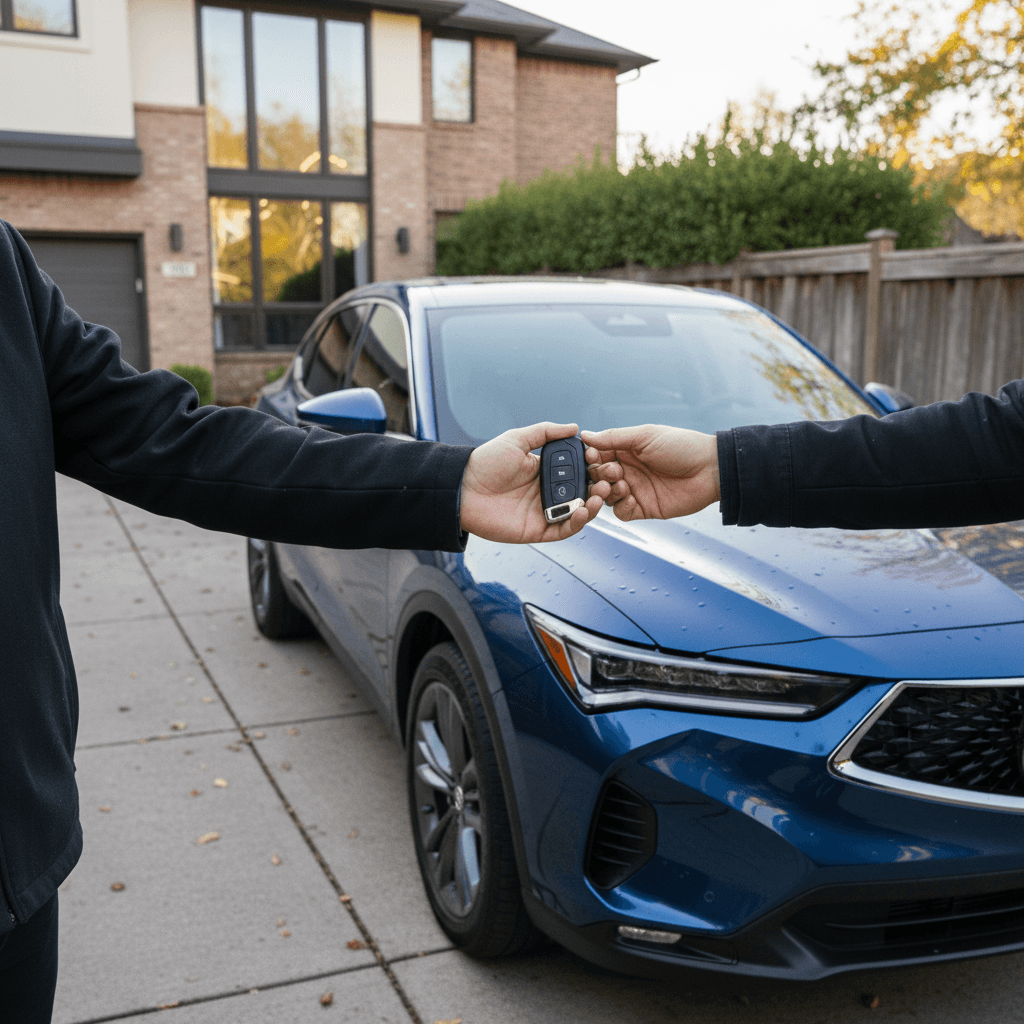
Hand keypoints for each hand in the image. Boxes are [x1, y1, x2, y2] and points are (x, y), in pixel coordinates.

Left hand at [460, 423, 609, 542]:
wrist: (462, 487)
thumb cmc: (486, 462)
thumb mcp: (518, 439)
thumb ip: (546, 432)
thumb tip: (575, 427)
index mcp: (544, 472)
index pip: (577, 472)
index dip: (592, 469)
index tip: (602, 462)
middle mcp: (546, 493)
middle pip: (581, 494)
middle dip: (598, 489)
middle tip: (607, 483)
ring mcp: (543, 512)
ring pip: (577, 514)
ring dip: (593, 507)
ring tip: (599, 497)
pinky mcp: (537, 530)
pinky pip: (563, 530)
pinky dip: (577, 523)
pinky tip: (584, 511)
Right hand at [581, 424, 719, 520]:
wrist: (710, 470)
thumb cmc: (681, 446)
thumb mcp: (645, 436)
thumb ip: (613, 438)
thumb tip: (585, 435)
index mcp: (625, 451)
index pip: (597, 456)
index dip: (591, 458)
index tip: (591, 457)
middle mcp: (627, 470)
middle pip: (598, 478)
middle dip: (599, 476)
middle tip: (613, 472)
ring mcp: (634, 490)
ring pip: (606, 496)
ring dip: (608, 492)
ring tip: (622, 485)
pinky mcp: (643, 508)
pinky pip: (621, 512)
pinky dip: (621, 507)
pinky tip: (631, 498)